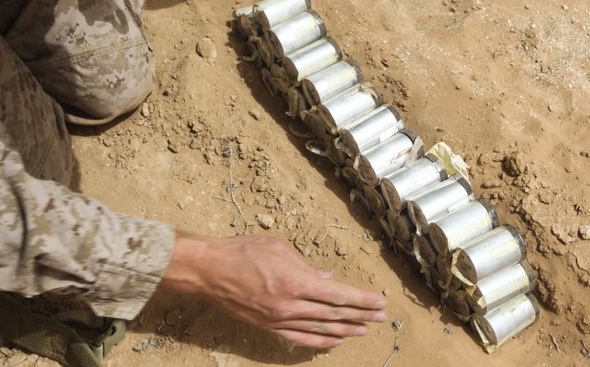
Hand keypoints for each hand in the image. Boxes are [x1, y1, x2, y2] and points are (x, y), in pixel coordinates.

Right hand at [160, 232, 387, 347]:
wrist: (209, 270)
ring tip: (364, 330)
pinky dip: (319, 341)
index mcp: (295, 282)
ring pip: (320, 328)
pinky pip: (299, 338)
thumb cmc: (242, 251)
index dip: (362, 300)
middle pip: (334, 313)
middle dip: (360, 316)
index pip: (338, 294)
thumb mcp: (279, 248)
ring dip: (345, 330)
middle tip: (380, 317)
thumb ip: (305, 266)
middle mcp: (290, 305)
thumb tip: (326, 278)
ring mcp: (278, 319)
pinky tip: (334, 341)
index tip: (380, 303)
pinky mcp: (268, 326)